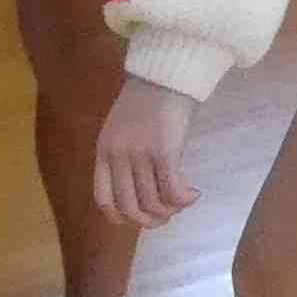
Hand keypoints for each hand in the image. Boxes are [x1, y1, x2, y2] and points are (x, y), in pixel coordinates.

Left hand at [96, 79, 202, 228]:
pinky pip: (172, 191)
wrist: (164, 75)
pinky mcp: (164, 152)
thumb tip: (139, 191)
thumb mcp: (121, 130)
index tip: (139, 219)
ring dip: (171, 210)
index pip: (103, 199)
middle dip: (150, 221)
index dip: (120, 217)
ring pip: (153, 202)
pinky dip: (184, 199)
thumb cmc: (145, 100)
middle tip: (167, 216)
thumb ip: (123, 157)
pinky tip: (193, 193)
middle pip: (130, 207)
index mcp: (103, 152)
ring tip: (183, 201)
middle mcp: (117, 157)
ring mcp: (140, 155)